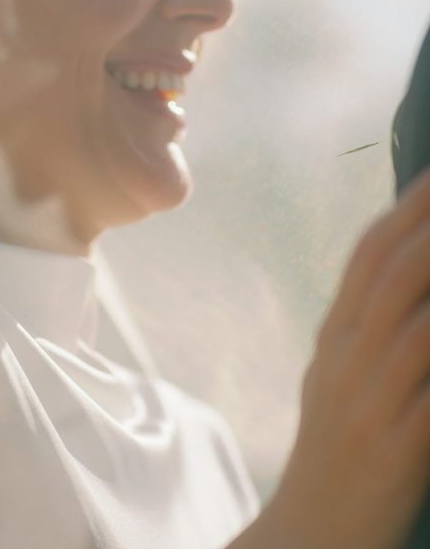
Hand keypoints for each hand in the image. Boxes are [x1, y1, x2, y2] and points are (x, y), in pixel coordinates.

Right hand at [241, 168, 429, 548]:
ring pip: (416, 326)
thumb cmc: (333, 453)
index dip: (404, 211)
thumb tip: (401, 274)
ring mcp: (368, 404)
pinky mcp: (395, 451)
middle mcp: (347, 360)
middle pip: (392, 276)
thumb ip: (364, 328)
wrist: (310, 537)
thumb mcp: (336, 379)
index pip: (366, 256)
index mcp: (335, 339)